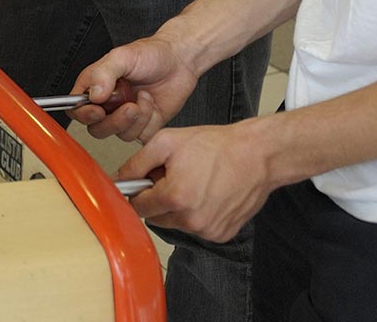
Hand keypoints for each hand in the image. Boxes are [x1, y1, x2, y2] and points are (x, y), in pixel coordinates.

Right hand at [70, 35, 200, 142]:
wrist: (179, 61)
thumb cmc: (150, 54)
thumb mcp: (122, 56)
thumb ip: (103, 73)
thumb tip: (93, 95)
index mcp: (94, 86)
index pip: (76, 108)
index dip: (83, 114)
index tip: (98, 111)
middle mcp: (108, 104)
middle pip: (97, 128)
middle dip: (115, 121)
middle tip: (129, 107)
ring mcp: (126, 116)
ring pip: (120, 134)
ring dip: (136, 118)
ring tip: (144, 97)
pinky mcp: (144, 125)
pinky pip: (141, 136)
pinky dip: (149, 122)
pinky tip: (152, 103)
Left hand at [120, 121, 279, 242]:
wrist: (258, 155)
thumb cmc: (217, 146)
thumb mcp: (166, 142)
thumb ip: (136, 164)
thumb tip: (118, 180)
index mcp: (174, 198)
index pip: (137, 206)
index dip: (138, 191)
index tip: (145, 181)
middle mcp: (191, 220)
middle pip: (156, 217)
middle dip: (159, 199)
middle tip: (175, 176)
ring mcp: (208, 230)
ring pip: (176, 223)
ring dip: (178, 208)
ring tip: (195, 182)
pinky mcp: (222, 234)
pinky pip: (197, 228)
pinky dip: (197, 214)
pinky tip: (209, 194)